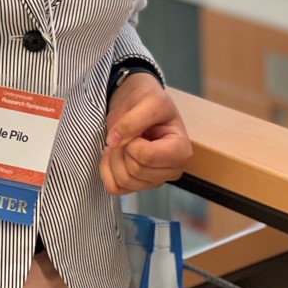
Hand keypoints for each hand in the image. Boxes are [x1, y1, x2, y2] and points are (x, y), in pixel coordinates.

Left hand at [99, 73, 191, 194]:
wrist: (138, 101)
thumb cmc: (149, 100)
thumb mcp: (148, 101)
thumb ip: (132, 121)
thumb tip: (113, 141)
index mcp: (181, 151)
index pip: (147, 157)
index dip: (132, 141)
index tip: (136, 126)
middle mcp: (171, 170)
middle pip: (134, 171)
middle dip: (122, 148)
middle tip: (125, 132)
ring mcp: (154, 180)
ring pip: (123, 181)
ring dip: (114, 158)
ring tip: (120, 140)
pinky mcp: (138, 185)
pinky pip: (115, 188)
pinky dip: (106, 170)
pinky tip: (112, 154)